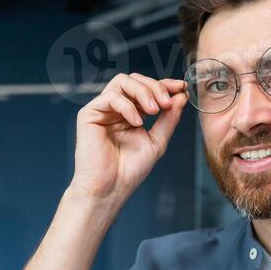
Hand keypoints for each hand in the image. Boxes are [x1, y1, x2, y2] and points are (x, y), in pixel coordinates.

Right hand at [71, 73, 186, 208]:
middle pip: (134, 79)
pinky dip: (128, 106)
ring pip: (122, 81)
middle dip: (155, 87)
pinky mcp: (89, 114)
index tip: (181, 88)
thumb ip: (169, 118)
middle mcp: (116, 109)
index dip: (164, 84)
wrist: (110, 189)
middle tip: (166, 103)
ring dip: (143, 92)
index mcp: (131, 113)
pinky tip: (136, 123)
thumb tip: (181, 96)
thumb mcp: (157, 141)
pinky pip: (110, 97)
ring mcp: (102, 110)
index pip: (146, 89)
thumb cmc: (129, 170)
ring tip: (154, 111)